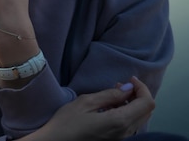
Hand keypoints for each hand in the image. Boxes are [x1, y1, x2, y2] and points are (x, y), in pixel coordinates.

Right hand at [30, 76, 154, 140]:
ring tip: (115, 94)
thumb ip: (109, 95)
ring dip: (133, 104)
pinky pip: (131, 125)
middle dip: (139, 95)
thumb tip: (128, 88)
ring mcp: (122, 139)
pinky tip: (112, 106)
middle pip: (147, 112)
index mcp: (120, 121)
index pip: (147, 103)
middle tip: (121, 84)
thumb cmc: (67, 123)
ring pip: (140, 119)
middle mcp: (127, 133)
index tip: (130, 79)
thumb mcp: (86, 102)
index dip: (142, 88)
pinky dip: (128, 112)